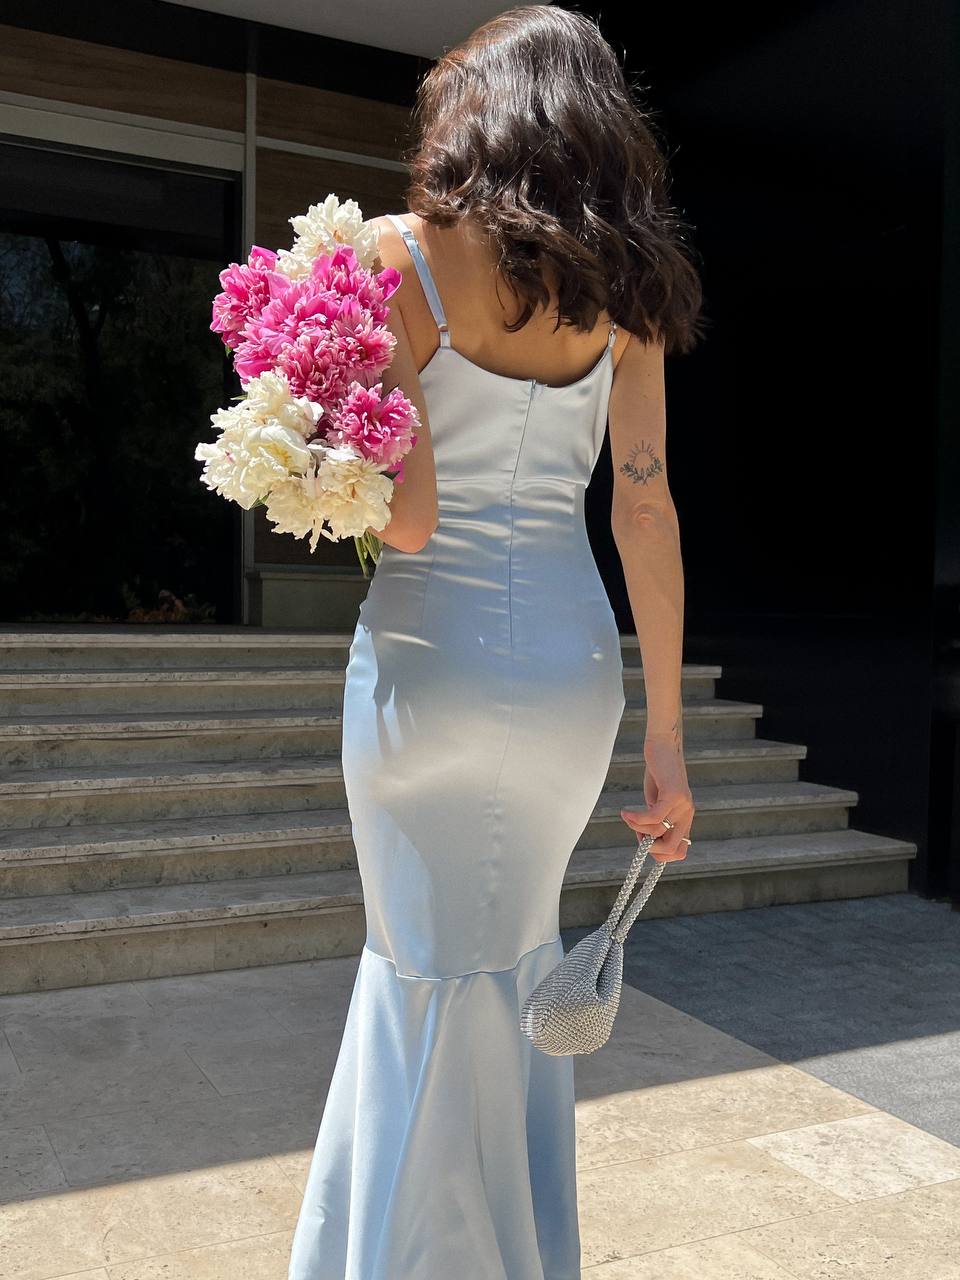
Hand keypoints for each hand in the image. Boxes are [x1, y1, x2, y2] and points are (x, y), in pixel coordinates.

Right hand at [619, 734, 694, 862]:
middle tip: (636, 832)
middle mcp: (687, 814)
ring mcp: (683, 805)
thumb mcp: (656, 800)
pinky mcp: (674, 795)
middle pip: (672, 850)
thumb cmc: (657, 771)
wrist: (663, 744)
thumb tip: (645, 840)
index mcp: (684, 818)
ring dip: (636, 827)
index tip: (643, 840)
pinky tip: (625, 812)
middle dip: (650, 848)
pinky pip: (653, 817)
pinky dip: (635, 818)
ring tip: (627, 816)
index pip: (680, 852)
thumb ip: (654, 819)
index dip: (660, 854)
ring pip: (657, 832)